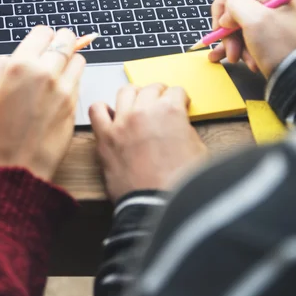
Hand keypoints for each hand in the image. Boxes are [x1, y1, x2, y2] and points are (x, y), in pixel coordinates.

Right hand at [0, 26, 85, 180]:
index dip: (42, 37)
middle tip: (55, 51)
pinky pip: (79, 80)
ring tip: (58, 72)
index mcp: (20, 66)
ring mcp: (63, 88)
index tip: (41, 43)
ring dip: (70, 60)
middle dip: (61, 42)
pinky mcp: (75, 103)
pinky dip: (73, 79)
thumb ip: (2, 70)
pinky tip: (60, 90)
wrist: (16, 168)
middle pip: (66, 39)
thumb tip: (12, 58)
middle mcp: (45, 72)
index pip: (43, 32)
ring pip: (78, 58)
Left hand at [89, 84, 206, 201]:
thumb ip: (186, 130)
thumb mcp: (199, 150)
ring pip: (125, 92)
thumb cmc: (180, 184)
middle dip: (159, 94)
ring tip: (138, 104)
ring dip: (134, 95)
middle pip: (151, 88)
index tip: (179, 104)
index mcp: (170, 111)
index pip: (176, 91)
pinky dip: (103, 109)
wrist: (158, 207)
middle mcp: (144, 111)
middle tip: (161, 103)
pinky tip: (111, 116)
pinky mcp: (105, 137)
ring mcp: (122, 122)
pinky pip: (96, 110)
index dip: (180, 99)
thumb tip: (179, 125)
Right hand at [208, 0, 295, 77]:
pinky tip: (237, 59)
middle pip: (235, 9)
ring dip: (234, 43)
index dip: (221, 8)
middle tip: (231, 50)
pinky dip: (240, 48)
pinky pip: (247, 35)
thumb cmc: (281, 46)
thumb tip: (226, 16)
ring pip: (239, 25)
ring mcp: (272, 17)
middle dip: (229, 32)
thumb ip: (233, 6)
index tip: (218, 28)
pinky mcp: (270, 33)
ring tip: (238, 58)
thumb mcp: (254, 19)